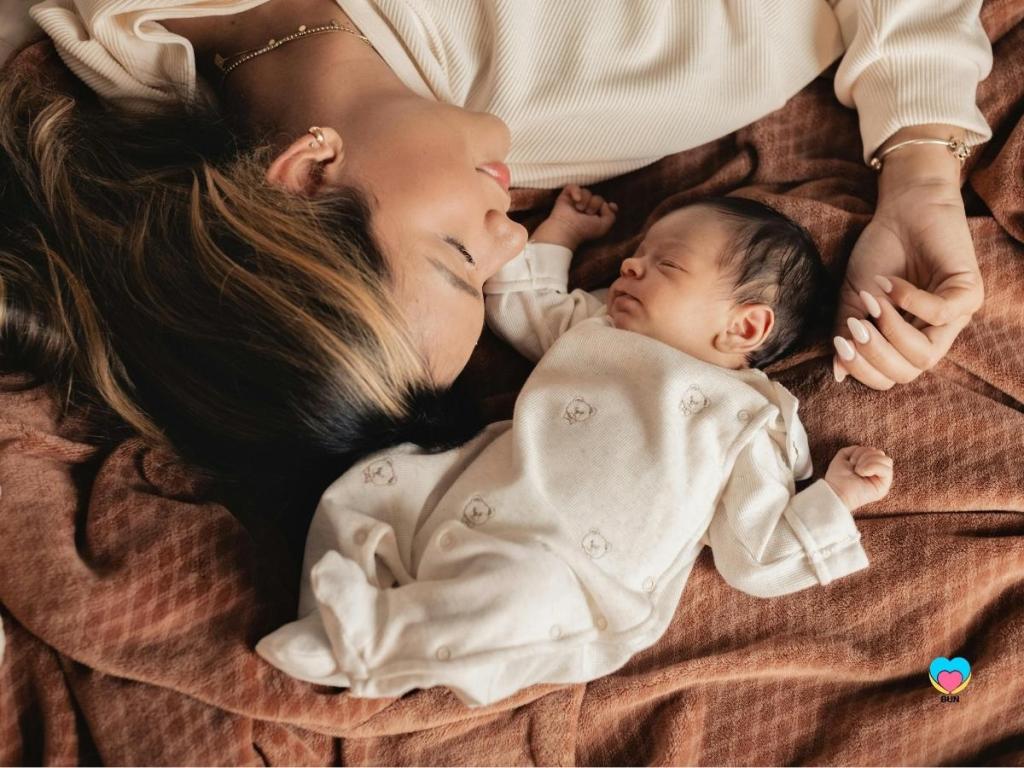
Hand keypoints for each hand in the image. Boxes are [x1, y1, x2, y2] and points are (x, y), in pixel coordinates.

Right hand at [532, 184, 617, 249]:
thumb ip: (611, 216)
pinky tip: (576, 200)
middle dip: (595, 205)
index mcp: (594, 217)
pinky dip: (576, 191)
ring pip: (587, 192)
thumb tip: (607, 204)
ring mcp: (575, 202)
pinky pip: (573, 186)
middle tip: (587, 213)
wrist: (567, 229)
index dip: (609, 205)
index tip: (611, 206)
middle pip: (598, 198)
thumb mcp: (603, 227)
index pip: (604, 206)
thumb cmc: (583, 230)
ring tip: (579, 209)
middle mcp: (585, 209)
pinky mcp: (565, 196)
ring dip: (585, 201)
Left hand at [824, 446, 893, 510]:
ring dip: (869, 461)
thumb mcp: (844, 456)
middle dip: (865, 455)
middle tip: (854, 466)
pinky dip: (873, 467)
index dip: (862, 451)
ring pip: (886, 460)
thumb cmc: (837, 476)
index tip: (850, 461)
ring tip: (858, 470)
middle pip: (881, 453)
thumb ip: (856, 449)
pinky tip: (862, 473)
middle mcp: (877, 473)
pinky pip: (887, 470)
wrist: (835, 491)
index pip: (874, 451)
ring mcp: (881, 480)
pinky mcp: (883, 487)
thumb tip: (870, 449)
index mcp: (869, 466)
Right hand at [833, 133, 984, 389]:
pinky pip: (939, 315)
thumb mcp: (854, 298)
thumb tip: (837, 372)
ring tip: (873, 302)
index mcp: (907, 340)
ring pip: (926, 354)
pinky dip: (910, 301)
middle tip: (854, 326)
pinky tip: (891, 284)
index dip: (863, 369)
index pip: (890, 377)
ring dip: (892, 330)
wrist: (902, 209)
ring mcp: (955, 316)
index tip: (840, 342)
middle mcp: (934, 334)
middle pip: (908, 373)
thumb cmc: (880, 252)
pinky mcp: (968, 293)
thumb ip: (847, 333)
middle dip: (875, 355)